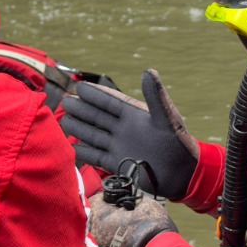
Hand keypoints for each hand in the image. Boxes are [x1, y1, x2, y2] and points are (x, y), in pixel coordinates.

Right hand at [60, 70, 198, 200]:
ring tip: (63, 122)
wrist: (183, 175)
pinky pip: (97, 156)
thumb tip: (148, 71)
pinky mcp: (118, 164)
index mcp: (135, 116)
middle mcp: (125, 130)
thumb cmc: (179, 145)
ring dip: (80, 129)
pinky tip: (72, 148)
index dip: (96, 95)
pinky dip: (84, 152)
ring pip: (94, 135)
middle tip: (66, 101)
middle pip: (98, 117)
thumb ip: (156, 97)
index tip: (80, 86)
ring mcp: (120, 146)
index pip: (110, 103)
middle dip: (82, 110)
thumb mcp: (167, 119)